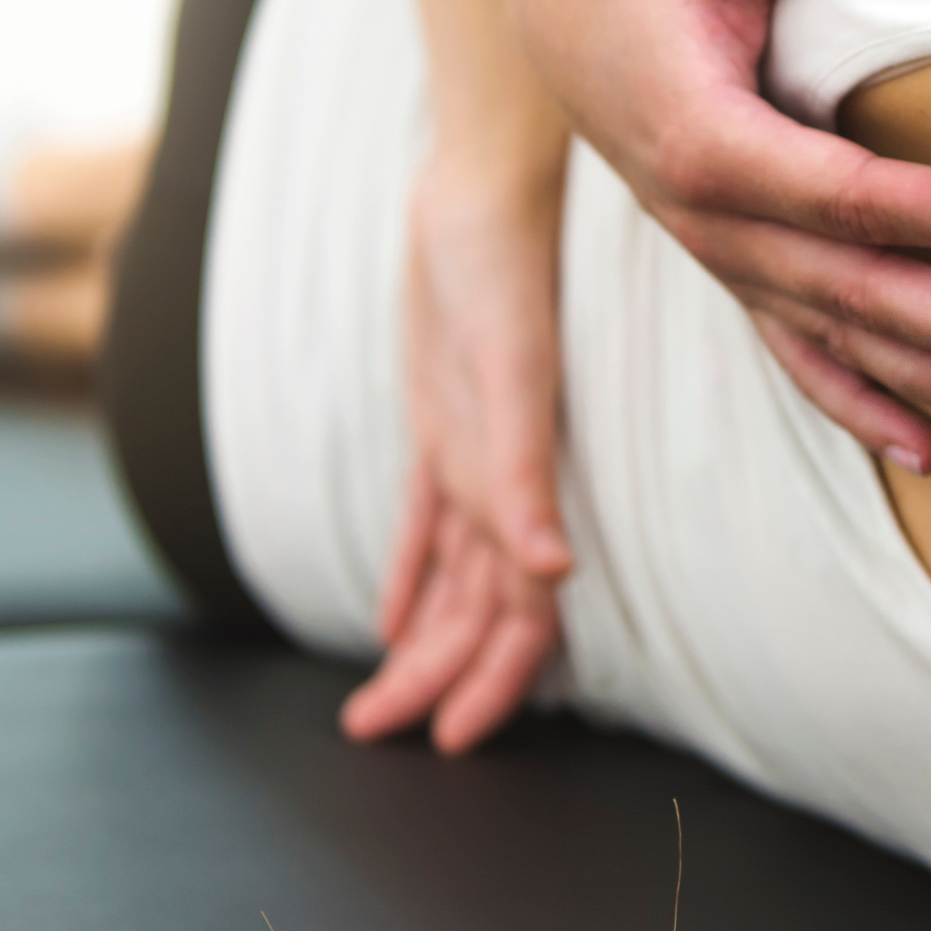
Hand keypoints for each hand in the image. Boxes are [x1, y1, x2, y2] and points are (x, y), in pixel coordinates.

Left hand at [340, 150, 570, 752]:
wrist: (485, 189)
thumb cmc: (502, 270)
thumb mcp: (508, 370)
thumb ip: (524, 472)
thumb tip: (551, 574)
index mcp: (523, 479)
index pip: (519, 611)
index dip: (493, 679)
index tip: (456, 740)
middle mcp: (503, 479)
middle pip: (478, 610)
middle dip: (439, 679)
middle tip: (384, 734)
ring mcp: (473, 453)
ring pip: (451, 575)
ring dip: (422, 640)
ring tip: (380, 698)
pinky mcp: (443, 423)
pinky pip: (426, 520)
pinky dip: (408, 573)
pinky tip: (389, 614)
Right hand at [509, 0, 930, 471]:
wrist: (565, 13)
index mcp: (708, 143)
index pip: (854, 197)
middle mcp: (712, 222)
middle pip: (857, 291)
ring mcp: (720, 257)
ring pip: (835, 338)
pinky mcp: (731, 268)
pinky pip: (796, 355)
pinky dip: (860, 406)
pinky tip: (930, 451)